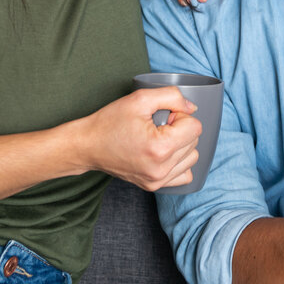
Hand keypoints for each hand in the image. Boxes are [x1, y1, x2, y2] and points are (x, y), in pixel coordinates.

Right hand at [77, 86, 202, 190]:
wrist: (88, 145)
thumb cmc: (110, 122)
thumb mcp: (140, 99)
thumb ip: (172, 97)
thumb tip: (193, 107)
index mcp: (160, 148)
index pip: (195, 127)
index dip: (179, 115)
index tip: (162, 116)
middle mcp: (161, 169)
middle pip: (194, 142)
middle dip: (180, 129)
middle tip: (156, 125)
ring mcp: (157, 181)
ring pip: (192, 157)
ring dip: (181, 145)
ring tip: (158, 138)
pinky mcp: (153, 186)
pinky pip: (184, 174)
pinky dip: (179, 162)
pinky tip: (163, 153)